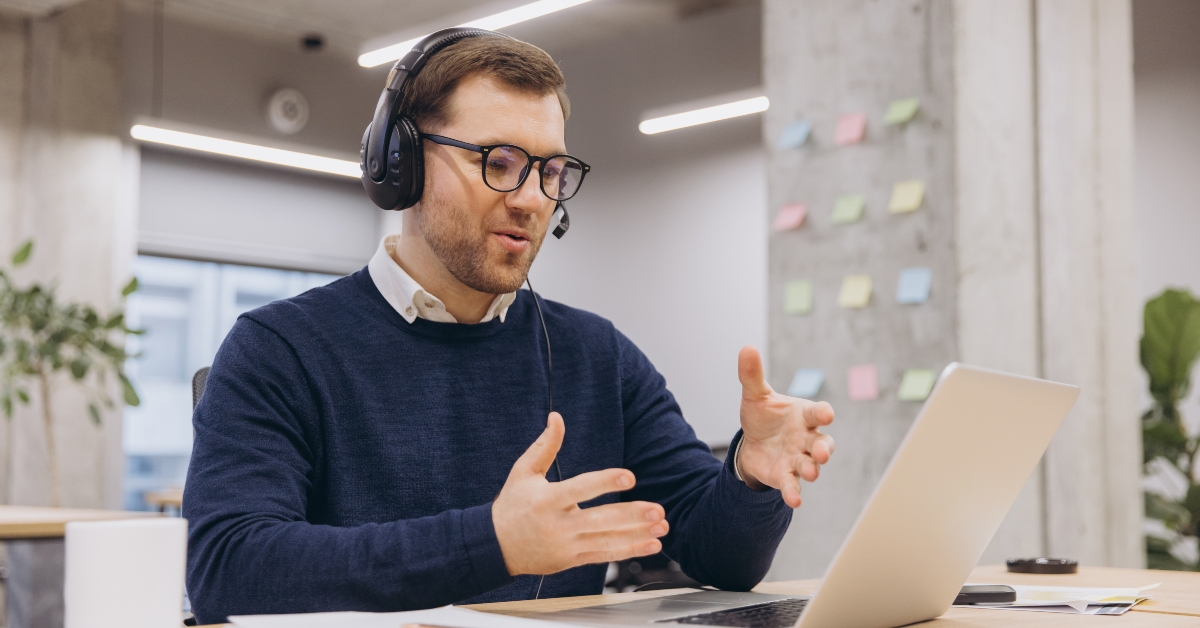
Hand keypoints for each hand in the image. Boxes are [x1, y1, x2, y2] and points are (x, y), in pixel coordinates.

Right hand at [492, 412, 668, 575]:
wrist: (495, 547)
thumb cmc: (511, 505)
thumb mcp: (523, 472)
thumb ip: (545, 445)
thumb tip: (556, 417)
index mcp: (546, 501)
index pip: (580, 489)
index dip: (605, 482)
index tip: (629, 476)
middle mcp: (558, 526)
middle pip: (600, 520)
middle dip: (631, 516)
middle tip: (657, 509)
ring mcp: (566, 546)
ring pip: (607, 541)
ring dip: (637, 534)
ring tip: (662, 525)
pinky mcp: (572, 560)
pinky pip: (605, 556)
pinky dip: (630, 551)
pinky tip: (652, 544)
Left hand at [736, 346, 834, 507]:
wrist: (754, 442)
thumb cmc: (763, 415)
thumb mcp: (754, 395)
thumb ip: (752, 375)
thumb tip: (746, 348)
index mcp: (803, 415)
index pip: (817, 413)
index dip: (822, 413)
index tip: (825, 414)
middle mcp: (806, 438)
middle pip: (821, 443)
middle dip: (823, 448)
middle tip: (821, 452)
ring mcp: (798, 458)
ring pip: (811, 466)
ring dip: (811, 470)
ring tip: (809, 473)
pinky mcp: (786, 475)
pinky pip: (793, 485)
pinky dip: (794, 493)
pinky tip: (794, 501)